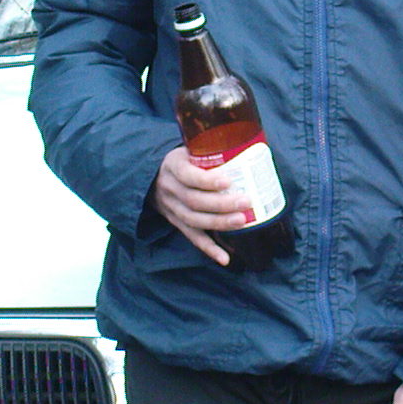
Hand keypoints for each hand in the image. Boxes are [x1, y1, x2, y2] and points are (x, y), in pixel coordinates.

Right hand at [152, 146, 254, 267]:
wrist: (151, 176)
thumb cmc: (183, 159)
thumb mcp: (188, 148)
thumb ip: (210, 150)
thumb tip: (251, 145)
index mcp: (173, 166)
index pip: (187, 175)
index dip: (207, 180)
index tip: (228, 181)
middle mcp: (169, 188)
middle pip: (194, 200)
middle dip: (221, 204)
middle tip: (246, 202)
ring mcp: (171, 208)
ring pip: (193, 220)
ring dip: (219, 223)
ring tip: (242, 221)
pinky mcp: (175, 223)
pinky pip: (192, 237)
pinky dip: (209, 249)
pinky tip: (225, 258)